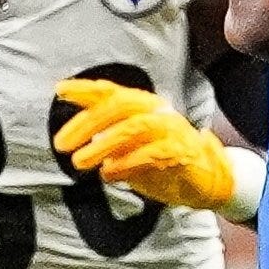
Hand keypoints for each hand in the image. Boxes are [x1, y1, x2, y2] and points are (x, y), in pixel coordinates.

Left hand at [55, 78, 262, 219]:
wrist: (209, 178)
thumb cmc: (165, 160)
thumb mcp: (130, 147)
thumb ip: (106, 138)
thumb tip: (74, 135)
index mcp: (143, 106)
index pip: (111, 92)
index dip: (85, 89)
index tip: (60, 91)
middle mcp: (156, 111)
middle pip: (118, 106)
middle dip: (86, 123)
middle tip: (61, 144)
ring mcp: (171, 130)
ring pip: (133, 128)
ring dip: (103, 145)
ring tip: (80, 162)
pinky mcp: (182, 152)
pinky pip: (152, 154)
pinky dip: (128, 163)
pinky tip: (109, 174)